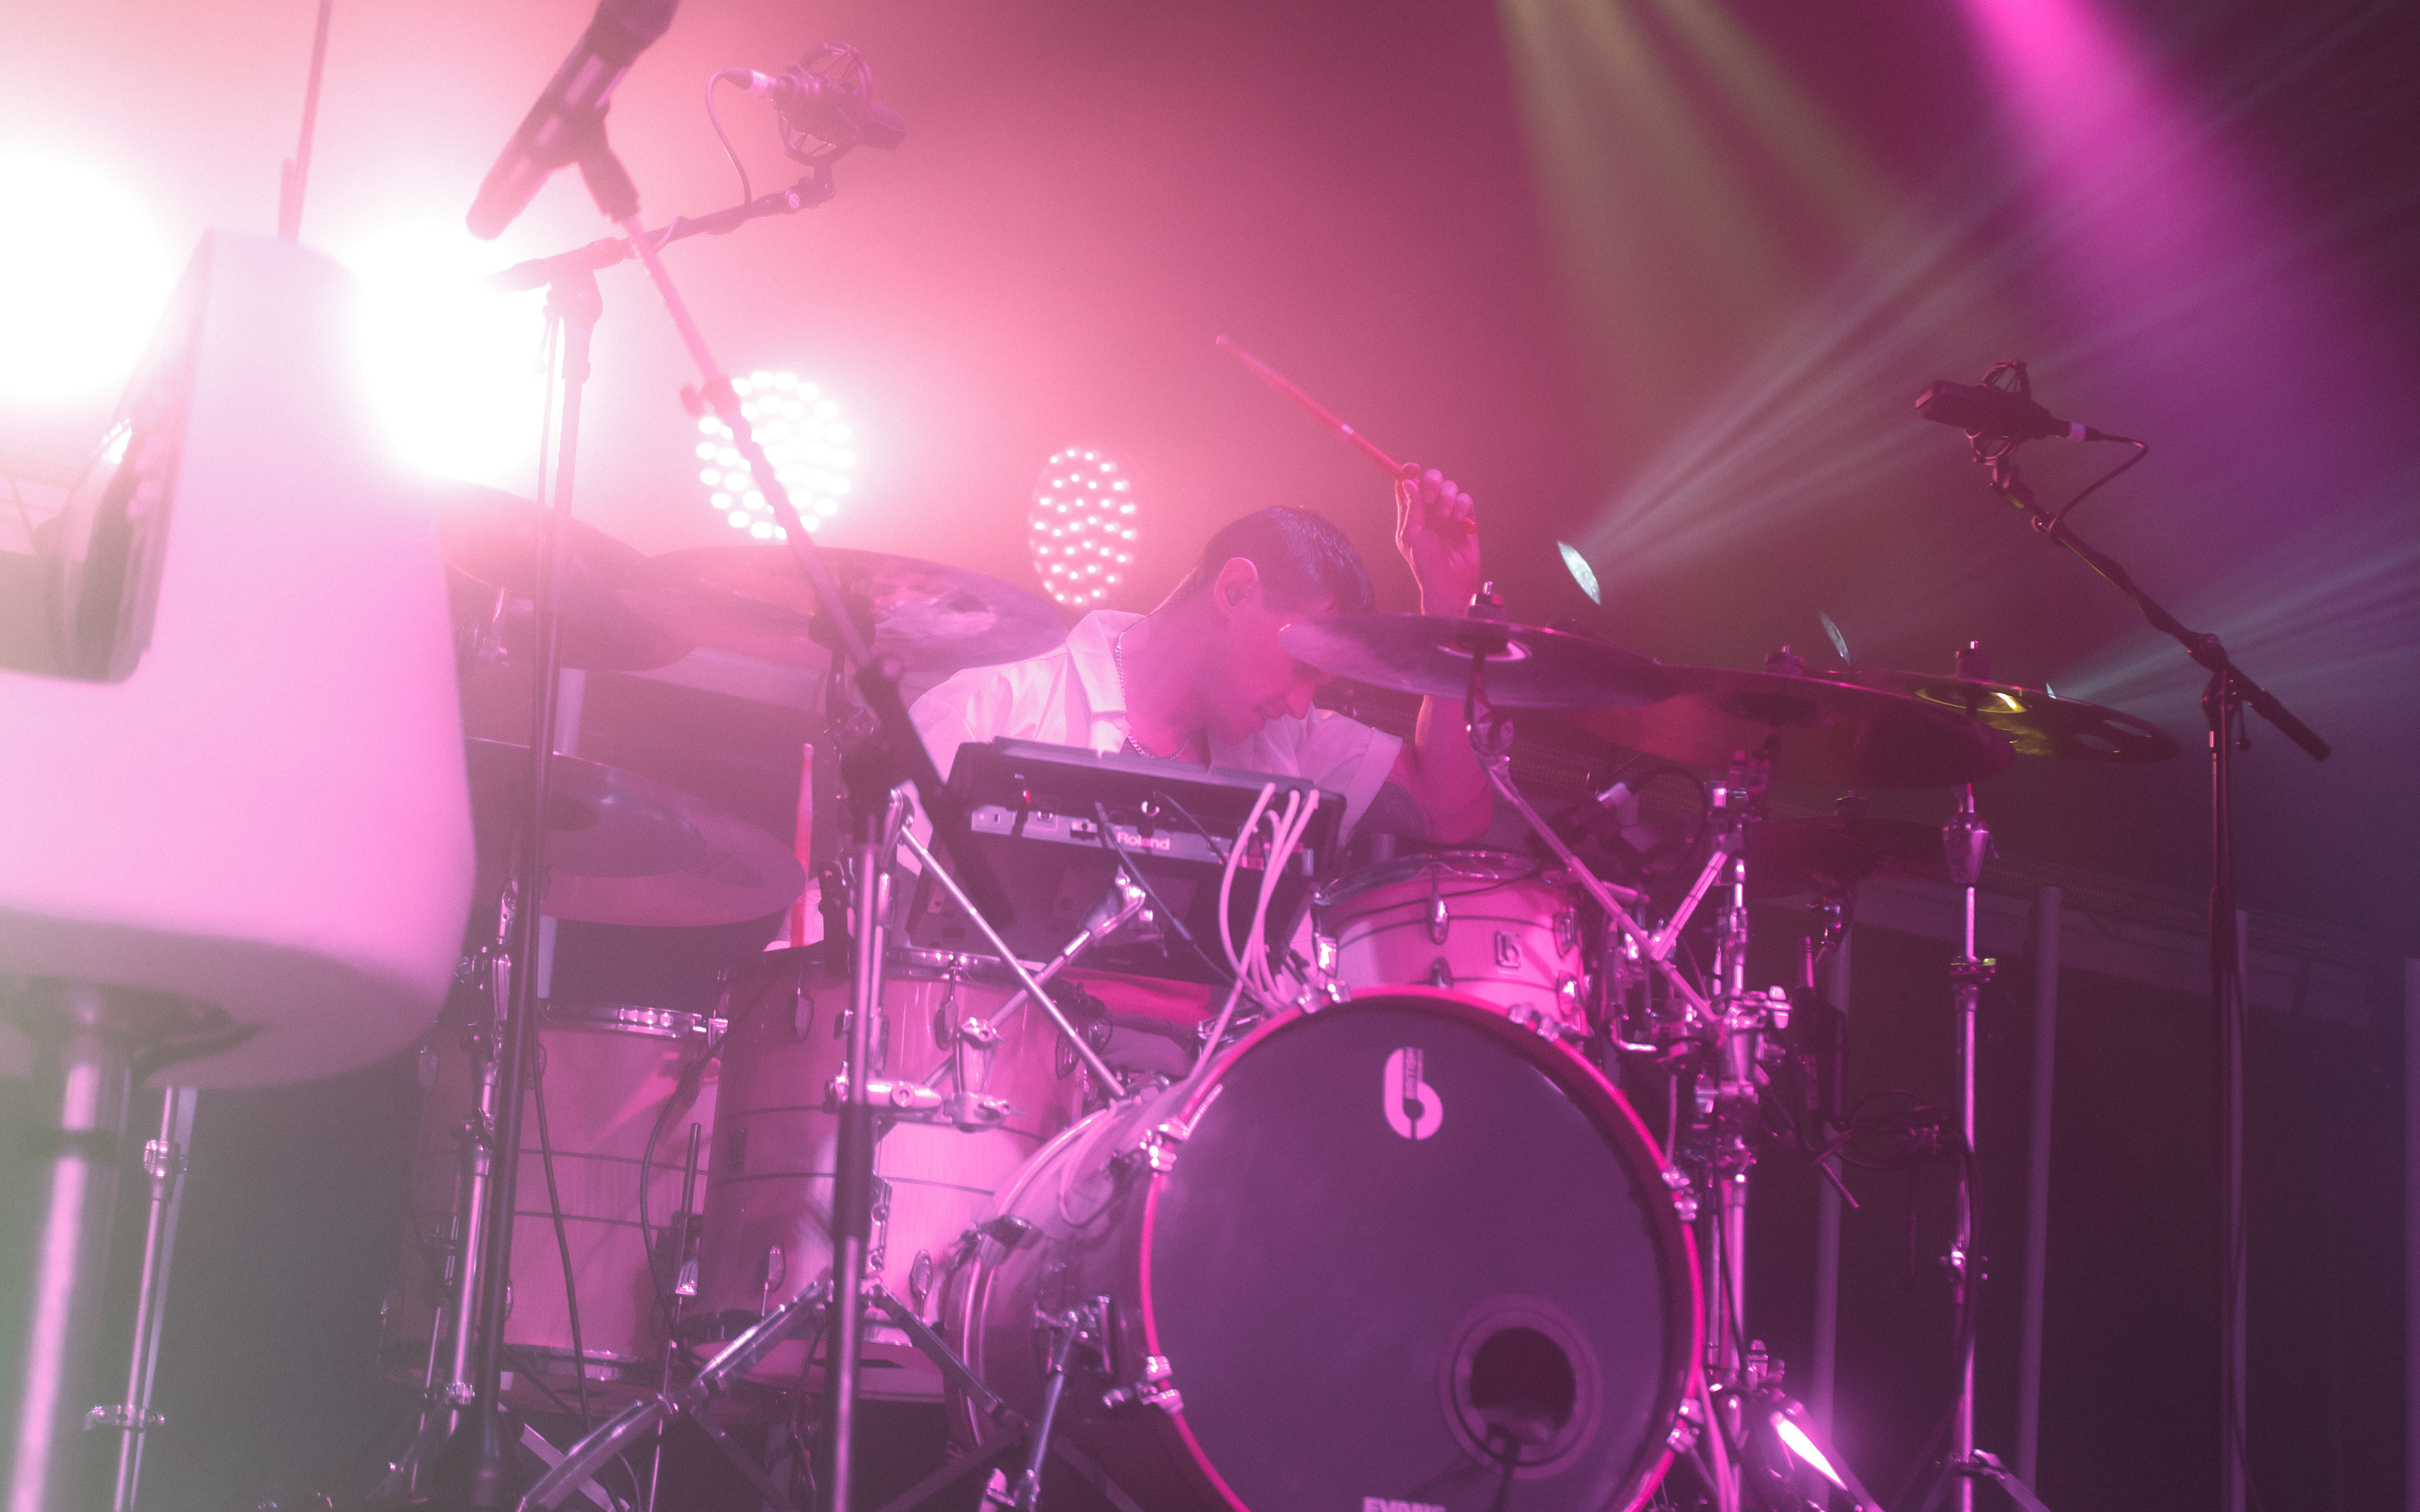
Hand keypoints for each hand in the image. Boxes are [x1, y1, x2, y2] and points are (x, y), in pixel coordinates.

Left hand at [1394, 467, 1481, 614]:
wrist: (1451, 582)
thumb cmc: (1426, 564)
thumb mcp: (1413, 535)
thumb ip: (1412, 507)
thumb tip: (1407, 481)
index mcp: (1411, 513)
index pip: (1407, 484)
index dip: (1408, 472)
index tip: (1413, 467)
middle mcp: (1428, 510)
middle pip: (1430, 480)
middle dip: (1432, 483)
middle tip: (1431, 498)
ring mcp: (1447, 513)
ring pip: (1449, 487)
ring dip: (1447, 498)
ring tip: (1446, 517)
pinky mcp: (1465, 518)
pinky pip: (1466, 499)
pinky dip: (1462, 505)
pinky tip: (1459, 519)